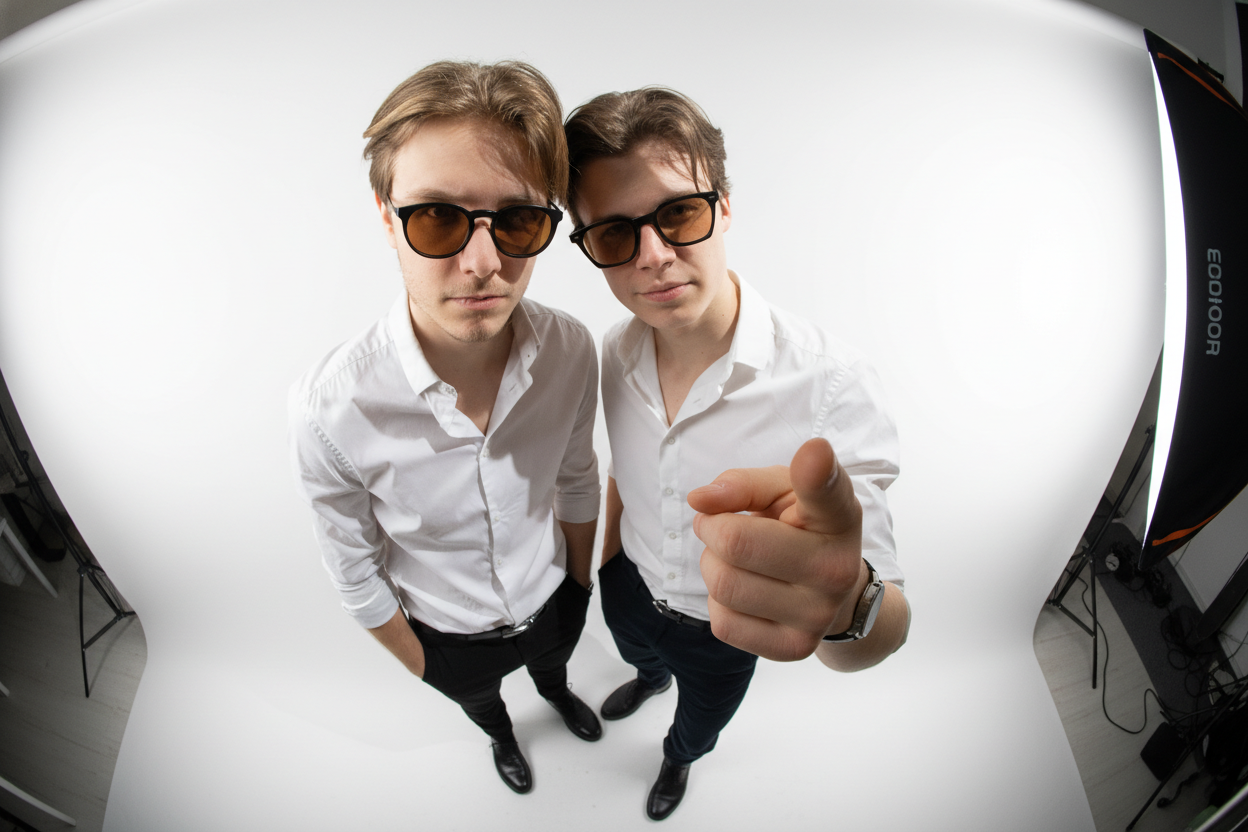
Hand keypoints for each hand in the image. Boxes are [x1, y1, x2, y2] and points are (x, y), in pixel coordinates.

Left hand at [688, 438, 866, 660]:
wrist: (832, 593)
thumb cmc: (799, 527)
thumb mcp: (781, 491)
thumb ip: (742, 484)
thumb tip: (700, 500)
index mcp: (838, 515)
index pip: (826, 491)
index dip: (816, 471)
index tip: (814, 451)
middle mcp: (837, 568)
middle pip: (734, 542)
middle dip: (712, 528)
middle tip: (723, 526)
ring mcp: (818, 615)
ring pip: (723, 584)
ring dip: (712, 564)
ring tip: (736, 560)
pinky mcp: (794, 649)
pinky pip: (722, 623)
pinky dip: (719, 602)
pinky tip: (745, 590)